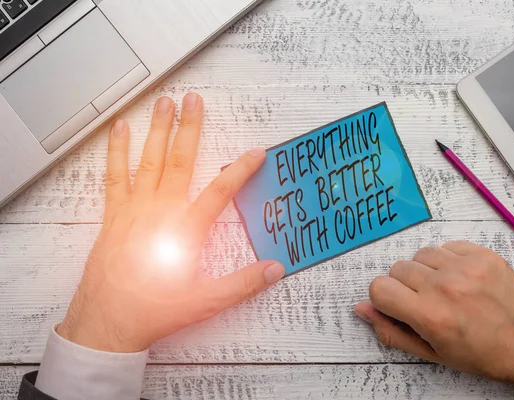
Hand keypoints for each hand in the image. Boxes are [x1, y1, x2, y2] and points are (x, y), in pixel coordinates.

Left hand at [57, 93, 284, 352]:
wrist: (106, 322)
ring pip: (149, 161)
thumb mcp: (205, 302)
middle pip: (180, 161)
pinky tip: (119, 130)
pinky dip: (117, 151)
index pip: (220, 192)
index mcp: (185, 230)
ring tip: (164, 102)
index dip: (241, 170)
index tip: (256, 152)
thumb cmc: (154, 311)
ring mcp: (134, 209)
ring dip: (158, 130)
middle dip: (190, 127)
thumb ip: (241, 284)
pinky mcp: (114, 215)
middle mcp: (160, 211)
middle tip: (194, 99)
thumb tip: (274, 269)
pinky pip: (115, 176)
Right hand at [354, 241, 513, 396]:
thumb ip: (392, 331)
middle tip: (427, 303)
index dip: (385, 300)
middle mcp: (446, 287)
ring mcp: (467, 267)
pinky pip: (446, 246)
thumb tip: (361, 309)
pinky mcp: (484, 255)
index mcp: (431, 316)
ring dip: (426, 271)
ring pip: (420, 255)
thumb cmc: (485, 356)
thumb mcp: (433, 353)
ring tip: (446, 291)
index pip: (379, 288)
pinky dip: (447, 261)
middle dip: (405, 287)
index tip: (399, 307)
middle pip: (397, 269)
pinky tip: (461, 279)